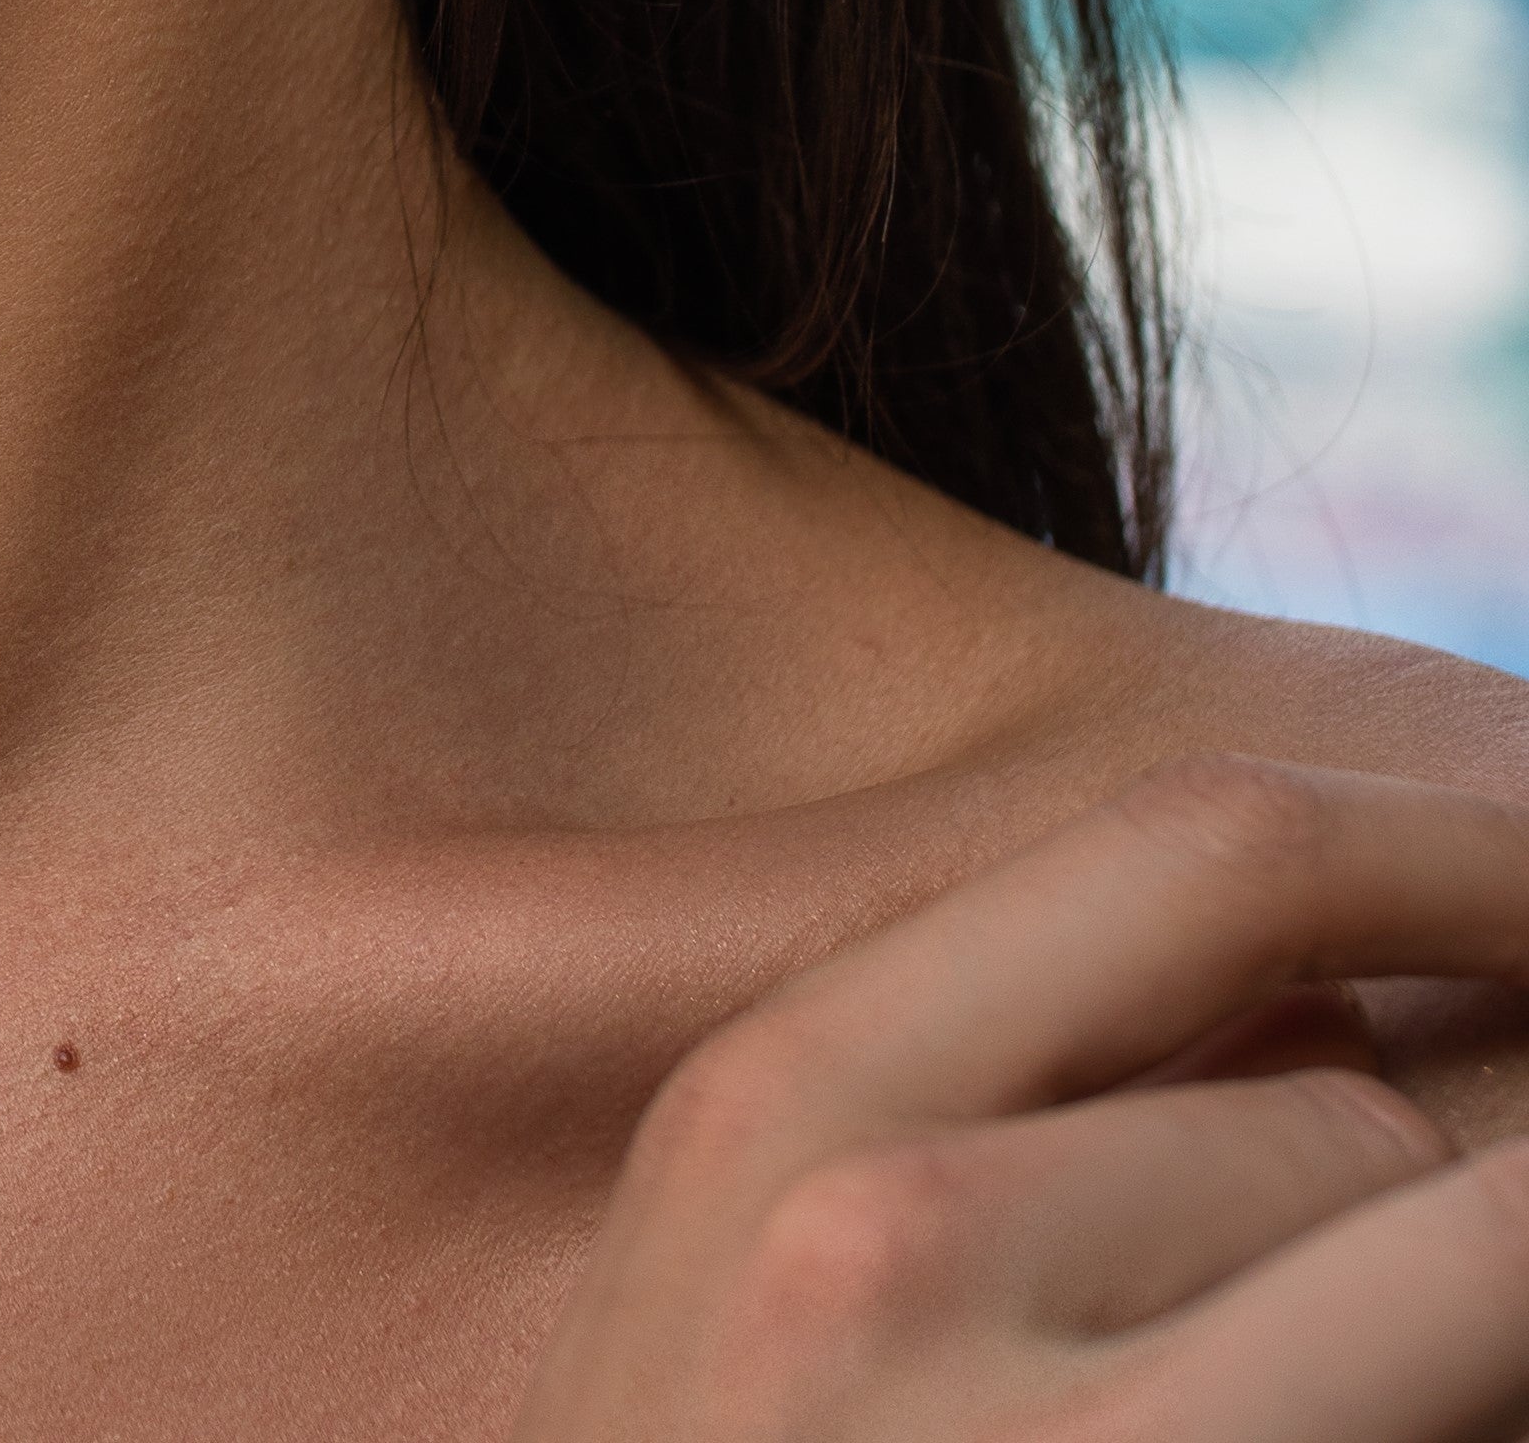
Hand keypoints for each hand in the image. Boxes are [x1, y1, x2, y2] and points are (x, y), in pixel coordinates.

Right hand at [513, 759, 1528, 1438]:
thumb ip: (979, 1110)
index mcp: (767, 1112)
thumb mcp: (770, 1298)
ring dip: (1450, 1318)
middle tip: (1351, 1287)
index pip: (1189, 852)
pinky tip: (1405, 1399)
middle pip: (1353, 1098)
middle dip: (1422, 1184)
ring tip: (1317, 1386)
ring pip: (1445, 1259)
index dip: (1436, 836)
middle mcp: (879, 1246)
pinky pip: (1454, 1387)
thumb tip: (1362, 1012)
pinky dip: (1457, 1390)